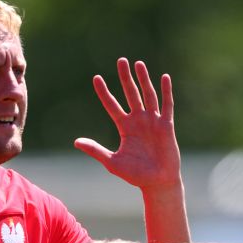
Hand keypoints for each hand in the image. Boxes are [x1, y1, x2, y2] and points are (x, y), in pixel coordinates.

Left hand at [74, 58, 180, 192]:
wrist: (157, 182)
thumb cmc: (135, 175)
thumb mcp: (112, 162)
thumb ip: (95, 150)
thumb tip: (76, 142)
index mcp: (124, 127)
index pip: (112, 105)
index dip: (104, 92)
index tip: (96, 78)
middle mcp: (138, 121)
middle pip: (130, 94)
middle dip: (126, 77)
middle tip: (121, 60)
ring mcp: (153, 121)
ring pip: (148, 95)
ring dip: (143, 79)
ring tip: (138, 64)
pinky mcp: (167, 125)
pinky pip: (167, 105)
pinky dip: (166, 92)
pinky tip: (164, 77)